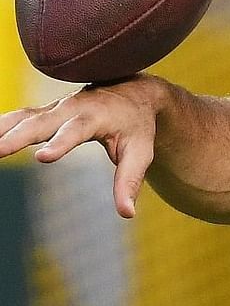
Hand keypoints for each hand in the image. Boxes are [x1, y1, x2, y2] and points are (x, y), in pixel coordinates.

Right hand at [0, 76, 164, 218]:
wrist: (134, 91)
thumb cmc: (137, 126)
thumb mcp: (140, 154)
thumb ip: (129, 182)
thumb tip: (127, 214)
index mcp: (96, 117)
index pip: (75, 131)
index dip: (59, 143)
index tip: (42, 157)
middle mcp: (72, 108)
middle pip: (41, 122)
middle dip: (17, 136)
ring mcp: (56, 108)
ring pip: (24, 117)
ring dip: (2, 129)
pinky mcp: (46, 112)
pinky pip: (19, 117)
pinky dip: (1, 125)